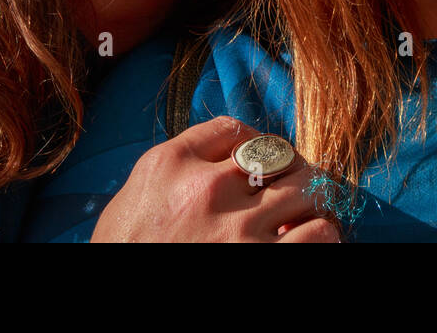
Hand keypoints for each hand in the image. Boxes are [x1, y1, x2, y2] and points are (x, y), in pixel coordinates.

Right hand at [92, 116, 339, 242]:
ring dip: (311, 199)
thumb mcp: (131, 202)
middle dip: (291, 168)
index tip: (257, 161)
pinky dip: (322, 234)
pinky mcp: (262, 264)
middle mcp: (206, 188)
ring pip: (306, 187)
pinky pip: (316, 234)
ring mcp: (237, 229)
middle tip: (293, 184)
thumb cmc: (121, 254)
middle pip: (277, 154)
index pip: (233, 129)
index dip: (253, 143)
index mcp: (170, 165)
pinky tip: (312, 238)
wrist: (114, 307)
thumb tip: (213, 159)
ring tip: (307, 211)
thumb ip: (171, 172)